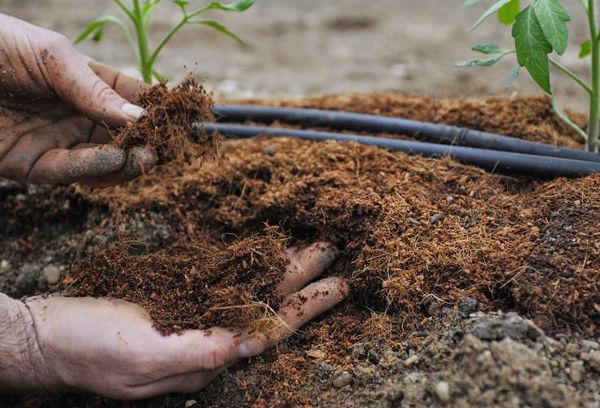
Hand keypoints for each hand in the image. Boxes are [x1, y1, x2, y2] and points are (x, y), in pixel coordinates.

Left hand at [0, 14, 154, 186]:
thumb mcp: (51, 56)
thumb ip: (94, 89)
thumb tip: (141, 116)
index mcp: (81, 83)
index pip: (128, 98)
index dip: (155, 108)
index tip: (180, 117)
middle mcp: (72, 115)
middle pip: (120, 136)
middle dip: (144, 142)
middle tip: (164, 146)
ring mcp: (54, 142)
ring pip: (101, 161)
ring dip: (125, 162)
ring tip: (145, 156)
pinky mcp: (30, 165)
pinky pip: (68, 172)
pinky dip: (93, 169)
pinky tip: (113, 161)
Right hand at [21, 242, 347, 398]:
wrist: (48, 337)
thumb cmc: (87, 350)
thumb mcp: (140, 357)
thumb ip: (196, 352)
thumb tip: (248, 344)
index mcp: (207, 354)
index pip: (271, 330)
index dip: (306, 309)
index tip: (337, 285)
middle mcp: (208, 334)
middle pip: (268, 304)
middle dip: (303, 281)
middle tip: (333, 250)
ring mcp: (193, 313)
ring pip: (249, 288)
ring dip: (280, 268)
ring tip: (309, 246)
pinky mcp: (175, 295)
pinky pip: (222, 277)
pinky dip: (246, 262)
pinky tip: (261, 251)